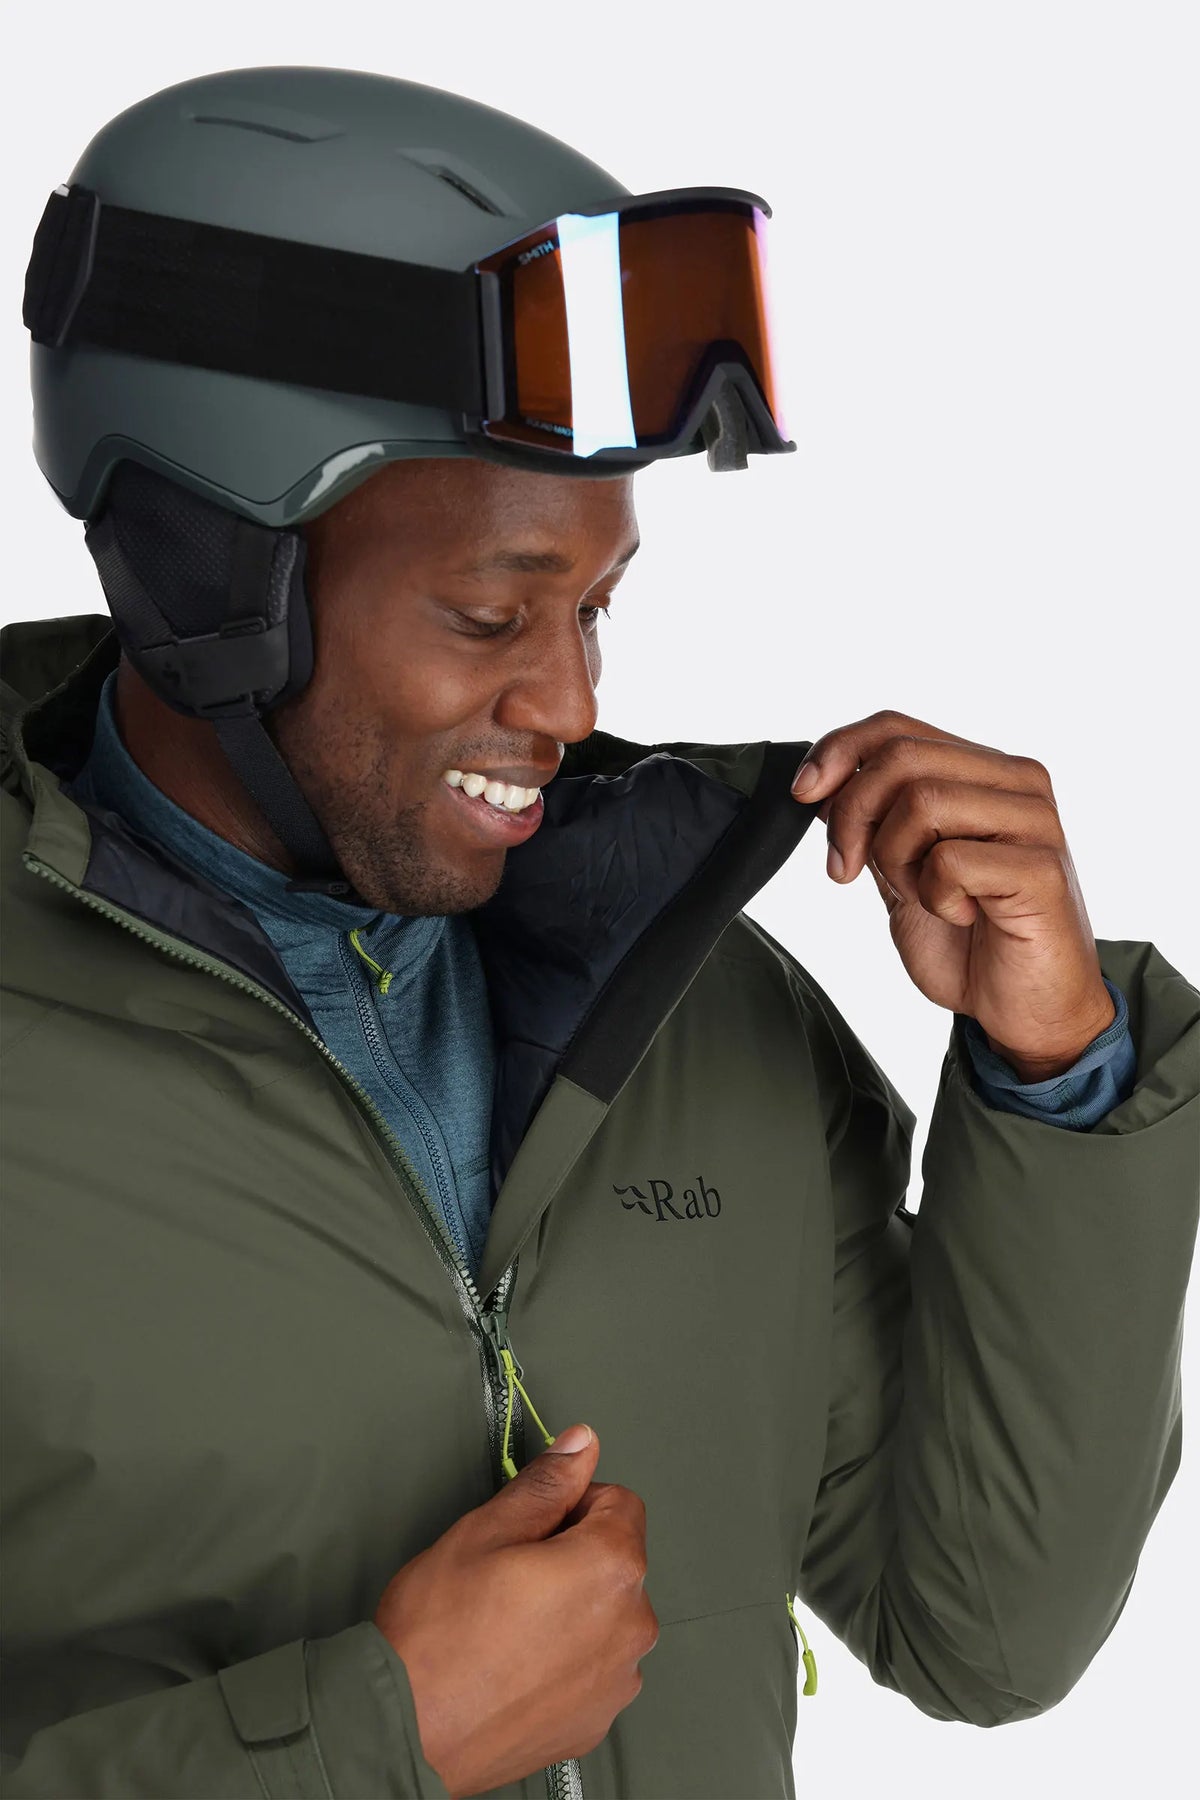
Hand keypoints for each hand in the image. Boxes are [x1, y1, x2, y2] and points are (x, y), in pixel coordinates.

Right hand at [373, 1425, 657, 1798]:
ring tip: (508, 1623)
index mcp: (609, 1568)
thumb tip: (580, 1445)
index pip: (620, 1502)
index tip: (537, 1523)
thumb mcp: (485, 1531)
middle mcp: (630, 1627)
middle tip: (511, 1573)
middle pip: (615, 1561)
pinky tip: (515, 1663)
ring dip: (573, 1609)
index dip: (574, 1503)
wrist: (405, 1732)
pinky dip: (566, 1658)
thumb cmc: (437, 1636)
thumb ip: (545, 1484)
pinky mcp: (596, 1720)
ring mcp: (617, 1681)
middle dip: (574, 1555)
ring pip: (605, 1616)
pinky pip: (593, 1667)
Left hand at [790, 710, 1115, 1081]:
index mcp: (984, 772)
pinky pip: (952, 860)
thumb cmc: (969, 942)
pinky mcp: (1042, 869)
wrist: (1025, 1011)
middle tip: (845, 869)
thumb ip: (874, 824)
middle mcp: (1017, 783)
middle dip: (852, 815)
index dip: (837, 751)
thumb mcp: (901, 871)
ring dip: (897, 859)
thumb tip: (821, 783)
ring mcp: (1035, 822)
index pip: (896, 727)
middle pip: (901, 757)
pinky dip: (936, 896)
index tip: (802, 796)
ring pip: (922, 801)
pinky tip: (963, 915)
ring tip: (922, 895)